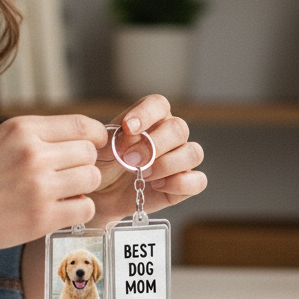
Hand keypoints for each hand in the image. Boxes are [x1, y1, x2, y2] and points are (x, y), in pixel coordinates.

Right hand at [0, 113, 107, 258]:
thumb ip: (36, 136)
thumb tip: (80, 138)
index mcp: (22, 129)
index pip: (83, 125)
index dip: (95, 137)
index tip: (92, 146)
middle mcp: (33, 153)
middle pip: (90, 153)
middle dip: (84, 164)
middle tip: (67, 175)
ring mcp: (39, 186)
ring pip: (92, 179)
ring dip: (82, 187)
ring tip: (62, 192)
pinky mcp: (42, 217)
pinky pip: (85, 207)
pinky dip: (77, 210)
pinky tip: (59, 210)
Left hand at [89, 95, 206, 228]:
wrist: (101, 194)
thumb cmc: (102, 164)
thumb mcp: (100, 149)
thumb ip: (114, 139)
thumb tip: (132, 136)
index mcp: (150, 118)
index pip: (158, 104)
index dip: (146, 114)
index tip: (128, 128)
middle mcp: (170, 135)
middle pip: (179, 128)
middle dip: (154, 145)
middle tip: (130, 160)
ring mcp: (180, 160)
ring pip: (193, 153)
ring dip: (168, 164)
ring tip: (144, 175)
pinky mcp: (184, 184)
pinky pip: (198, 181)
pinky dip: (180, 184)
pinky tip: (158, 187)